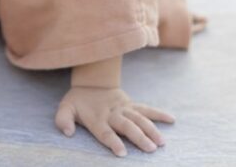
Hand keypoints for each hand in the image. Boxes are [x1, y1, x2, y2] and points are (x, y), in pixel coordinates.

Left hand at [54, 85, 173, 157]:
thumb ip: (64, 119)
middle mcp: (112, 113)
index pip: (105, 132)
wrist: (91, 82)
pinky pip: (146, 108)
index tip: (122, 152)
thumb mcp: (65, 108)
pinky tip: (171, 119)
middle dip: (139, 137)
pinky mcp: (131, 104)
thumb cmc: (78, 101)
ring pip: (139, 118)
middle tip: (151, 149)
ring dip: (151, 129)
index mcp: (97, 118)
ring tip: (161, 142)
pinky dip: (159, 113)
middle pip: (127, 126)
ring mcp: (123, 108)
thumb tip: (68, 132)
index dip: (113, 141)